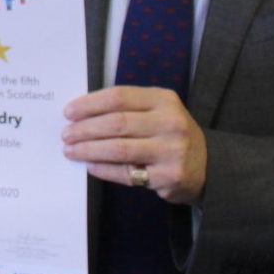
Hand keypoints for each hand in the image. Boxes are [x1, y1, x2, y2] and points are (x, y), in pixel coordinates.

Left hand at [62, 85, 207, 203]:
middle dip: (84, 129)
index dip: (89, 104)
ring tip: (71, 150)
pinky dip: (103, 169)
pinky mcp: (168, 177)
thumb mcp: (158, 111)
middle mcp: (170, 123)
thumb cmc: (170, 134)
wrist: (206, 166)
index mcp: (164, 100)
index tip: (68, 112)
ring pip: (119, 149)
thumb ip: (127, 108)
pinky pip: (127, 173)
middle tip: (66, 134)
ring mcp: (171, 151)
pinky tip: (90, 166)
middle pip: (116, 123)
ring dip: (88, 150)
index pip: (119, 97)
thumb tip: (81, 114)